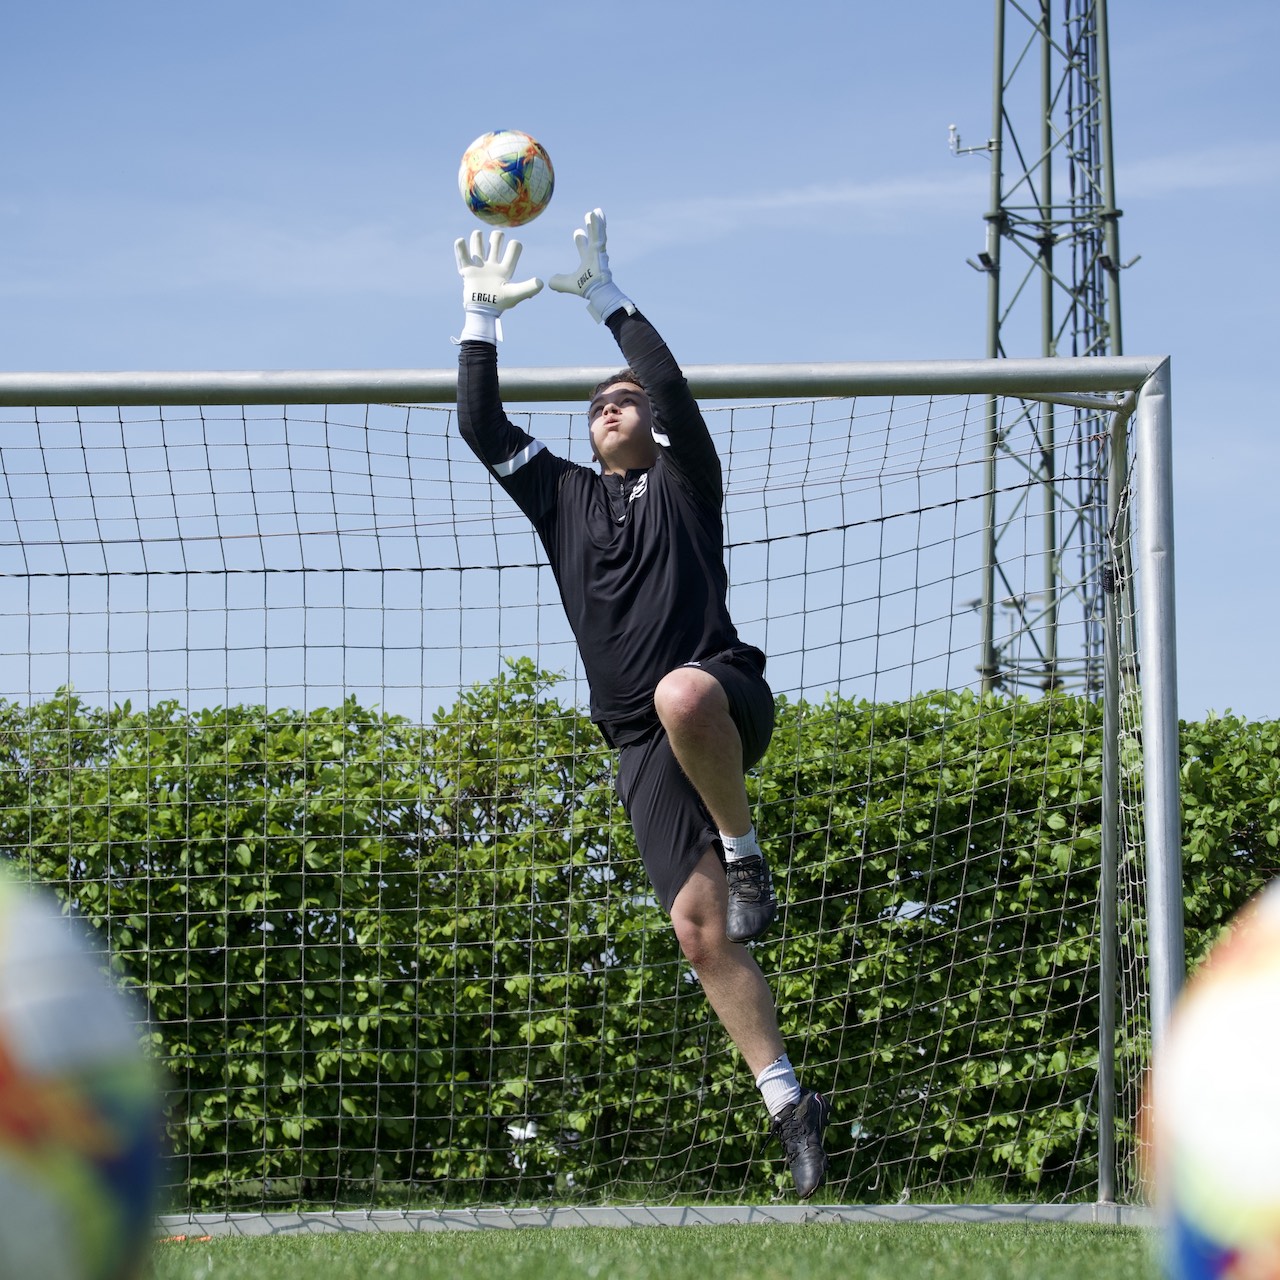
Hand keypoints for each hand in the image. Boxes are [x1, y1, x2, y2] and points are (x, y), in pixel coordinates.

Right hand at [454, 229, 542, 342]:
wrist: (481, 311)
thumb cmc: (499, 303)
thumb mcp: (515, 294)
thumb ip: (528, 288)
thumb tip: (541, 283)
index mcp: (506, 269)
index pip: (513, 249)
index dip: (515, 245)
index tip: (512, 247)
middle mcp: (493, 266)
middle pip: (496, 241)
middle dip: (496, 237)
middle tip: (495, 240)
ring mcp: (480, 267)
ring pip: (478, 244)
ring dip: (477, 237)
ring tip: (477, 236)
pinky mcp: (468, 271)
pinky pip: (462, 254)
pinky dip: (460, 246)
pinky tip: (461, 242)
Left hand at [548, 208, 632, 322]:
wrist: (597, 290)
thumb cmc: (586, 287)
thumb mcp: (567, 284)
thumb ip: (558, 282)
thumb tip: (549, 282)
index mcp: (588, 261)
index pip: (584, 248)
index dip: (581, 241)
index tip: (578, 231)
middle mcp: (594, 255)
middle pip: (593, 237)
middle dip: (591, 227)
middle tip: (589, 215)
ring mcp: (599, 251)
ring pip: (598, 233)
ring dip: (597, 222)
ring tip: (596, 211)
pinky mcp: (601, 249)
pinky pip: (599, 233)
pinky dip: (598, 224)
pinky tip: (596, 214)